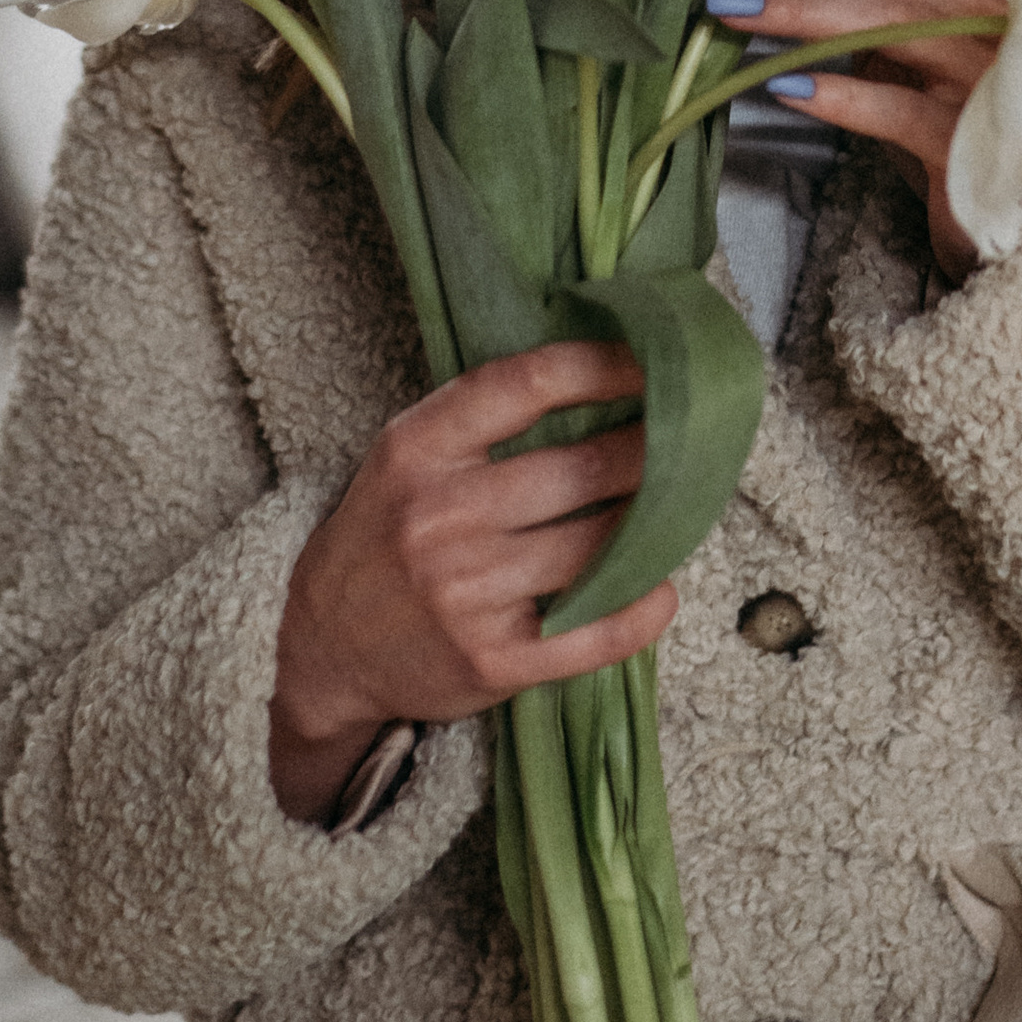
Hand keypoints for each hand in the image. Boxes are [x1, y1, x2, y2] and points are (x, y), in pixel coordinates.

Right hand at [270, 341, 670, 822]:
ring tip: (684, 504)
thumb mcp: (408, 456)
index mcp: (418, 449)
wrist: (324, 648)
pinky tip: (660, 591)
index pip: (524, 386)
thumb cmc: (385, 535)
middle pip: (581, 470)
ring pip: (597, 548)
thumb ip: (484, 418)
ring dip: (655, 526)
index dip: (602, 366)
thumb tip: (602, 372)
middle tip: (696, 436)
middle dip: (653, 450)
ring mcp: (466, 593)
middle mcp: (440, 516)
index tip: (655, 359)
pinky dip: (640, 611)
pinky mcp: (492, 662)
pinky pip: (592, 633)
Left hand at [708, 0, 1005, 282]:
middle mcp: (970, 13)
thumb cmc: (958, 108)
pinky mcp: (965, 137)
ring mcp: (974, 73)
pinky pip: (896, 109)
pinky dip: (842, 95)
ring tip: (724, 7)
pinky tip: (786, 91)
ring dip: (799, 11)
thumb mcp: (914, 39)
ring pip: (883, 26)